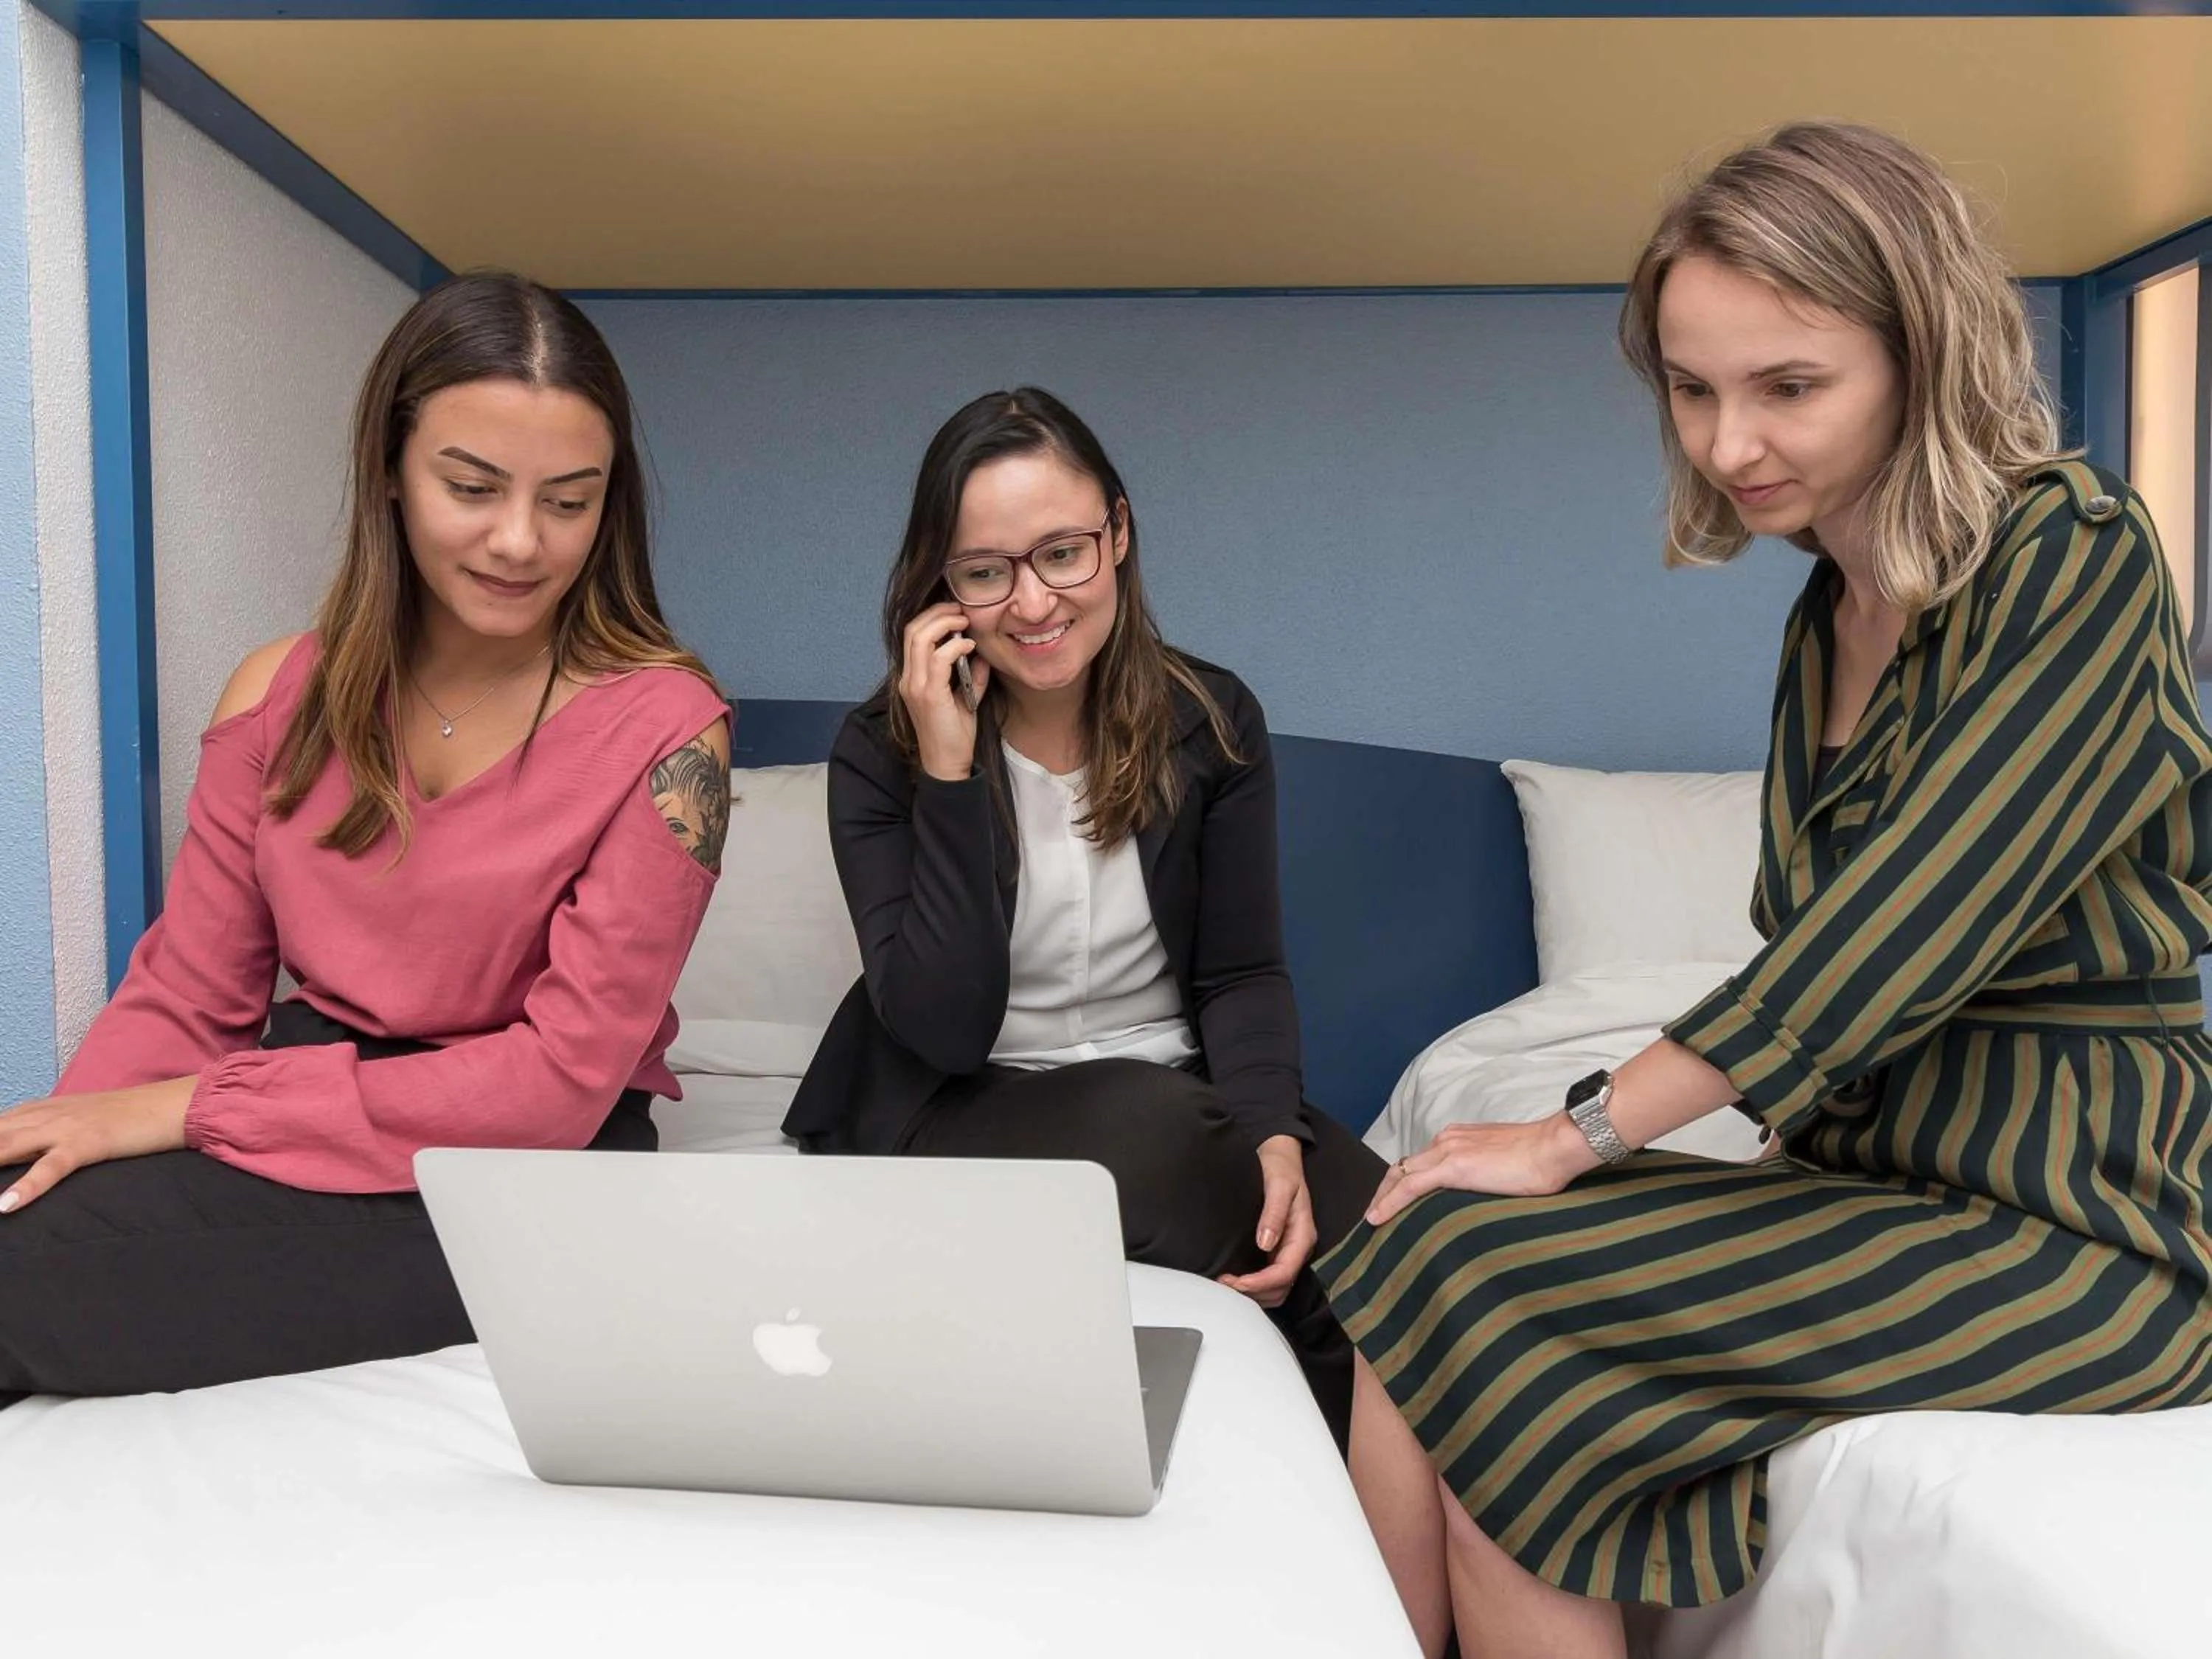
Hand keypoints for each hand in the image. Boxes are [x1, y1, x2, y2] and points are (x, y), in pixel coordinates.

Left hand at [0, 1077, 194, 1212]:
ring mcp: (64, 1128)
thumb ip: (39, 1138)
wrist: (171, 1104)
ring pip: (6, 1147)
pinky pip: (52, 1167)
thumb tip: (15, 1154)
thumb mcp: (73, 1125)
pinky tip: (5, 1206)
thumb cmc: (126, 1120)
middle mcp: (41, 1115)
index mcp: (35, 1110)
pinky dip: (27, 1187)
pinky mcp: (89, 1144)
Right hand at [898, 602, 990, 781]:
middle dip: (938, 612)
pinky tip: (969, 647)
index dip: (932, 616)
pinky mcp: (928, 695)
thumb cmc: (953, 734)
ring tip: (964, 621)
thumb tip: (982, 653)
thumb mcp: (964, 697)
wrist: (946, 764)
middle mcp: (908, 678)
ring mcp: (915, 686)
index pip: (913, 634)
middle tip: (961, 608)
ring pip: (920, 638)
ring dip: (945, 623)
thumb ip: (971, 674)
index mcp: (912, 677)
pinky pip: (938, 659)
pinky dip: (955, 647)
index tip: (956, 611)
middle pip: (913, 629)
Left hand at [1219, 1133, 1315, 1308]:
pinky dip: (1253, 1287)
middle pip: (1281, 1288)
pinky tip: (1234, 1279)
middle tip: (1224, 1285)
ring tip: (1226, 1284)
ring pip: (1276, 1289)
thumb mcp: (1279, 1184)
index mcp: (1302, 1236)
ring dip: (1253, 1294)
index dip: (1260, 1283)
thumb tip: (1265, 1243)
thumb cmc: (1280, 1168)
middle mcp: (1297, 1248)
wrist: (1279, 1156)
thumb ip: (1274, 1213)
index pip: (1284, 1272)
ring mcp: (1287, 1251)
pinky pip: (1268, 1279)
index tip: (1234, 1282)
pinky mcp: (1277, 1250)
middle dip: (1255, 1293)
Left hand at [1363, 1113, 1597, 1227]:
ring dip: (1382, 1197)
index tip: (1393, 1200)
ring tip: (1372, 1220)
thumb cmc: (1541, 1159)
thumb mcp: (1505, 1163)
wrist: (1554, 1147)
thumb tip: (1483, 1192)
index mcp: (1459, 1138)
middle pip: (1404, 1167)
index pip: (1421, 1160)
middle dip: (1384, 1190)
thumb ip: (1486, 1173)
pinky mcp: (1452, 1167)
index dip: (1403, 1180)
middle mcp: (1447, 1140)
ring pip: (1400, 1175)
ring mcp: (1447, 1151)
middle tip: (1375, 1214)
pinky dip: (1389, 1202)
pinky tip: (1377, 1218)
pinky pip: (1409, 1186)